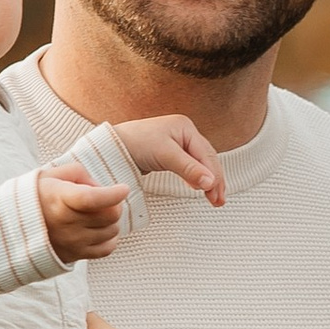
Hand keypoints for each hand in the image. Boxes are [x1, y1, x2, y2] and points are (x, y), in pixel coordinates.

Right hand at [37, 165, 133, 261]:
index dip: (113, 194)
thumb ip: (80, 174)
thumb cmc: (38, 196)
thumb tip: (100, 187)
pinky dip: (110, 238)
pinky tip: (100, 230)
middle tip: (104, 200)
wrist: (14, 227)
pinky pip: (107, 249)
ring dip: (111, 221)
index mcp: (60, 199)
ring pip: (112, 231)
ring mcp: (72, 242)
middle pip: (110, 215)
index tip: (123, 188)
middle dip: (114, 204)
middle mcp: (67, 223)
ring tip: (98, 214)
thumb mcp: (53, 175)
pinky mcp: (75, 255)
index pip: (94, 198)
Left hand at [110, 114, 226, 205]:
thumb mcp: (164, 155)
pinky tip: (198, 188)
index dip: (213, 175)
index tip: (215, 194)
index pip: (206, 155)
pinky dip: (196, 178)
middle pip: (207, 159)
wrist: (111, 147)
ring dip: (207, 181)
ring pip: (200, 164)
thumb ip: (189, 168)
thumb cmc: (135, 144)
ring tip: (214, 199)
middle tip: (219, 201)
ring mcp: (177, 142)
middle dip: (215, 180)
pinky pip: (189, 166)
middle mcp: (184, 133)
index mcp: (186, 127)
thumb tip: (211, 182)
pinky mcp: (169, 153)